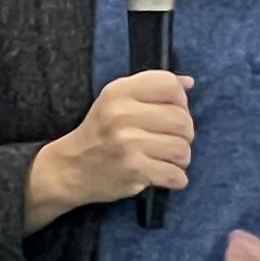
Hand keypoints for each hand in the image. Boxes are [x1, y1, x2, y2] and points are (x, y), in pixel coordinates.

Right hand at [24, 71, 194, 227]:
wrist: (71, 168)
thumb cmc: (100, 132)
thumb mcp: (117, 100)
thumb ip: (152, 87)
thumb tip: (189, 82)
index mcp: (119, 92)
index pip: (170, 85)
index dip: (180, 100)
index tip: (173, 111)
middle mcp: (123, 114)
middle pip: (182, 119)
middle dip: (184, 133)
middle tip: (171, 140)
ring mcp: (129, 143)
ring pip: (182, 148)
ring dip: (181, 158)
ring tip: (167, 158)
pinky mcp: (134, 170)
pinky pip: (175, 174)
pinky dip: (176, 178)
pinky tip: (165, 175)